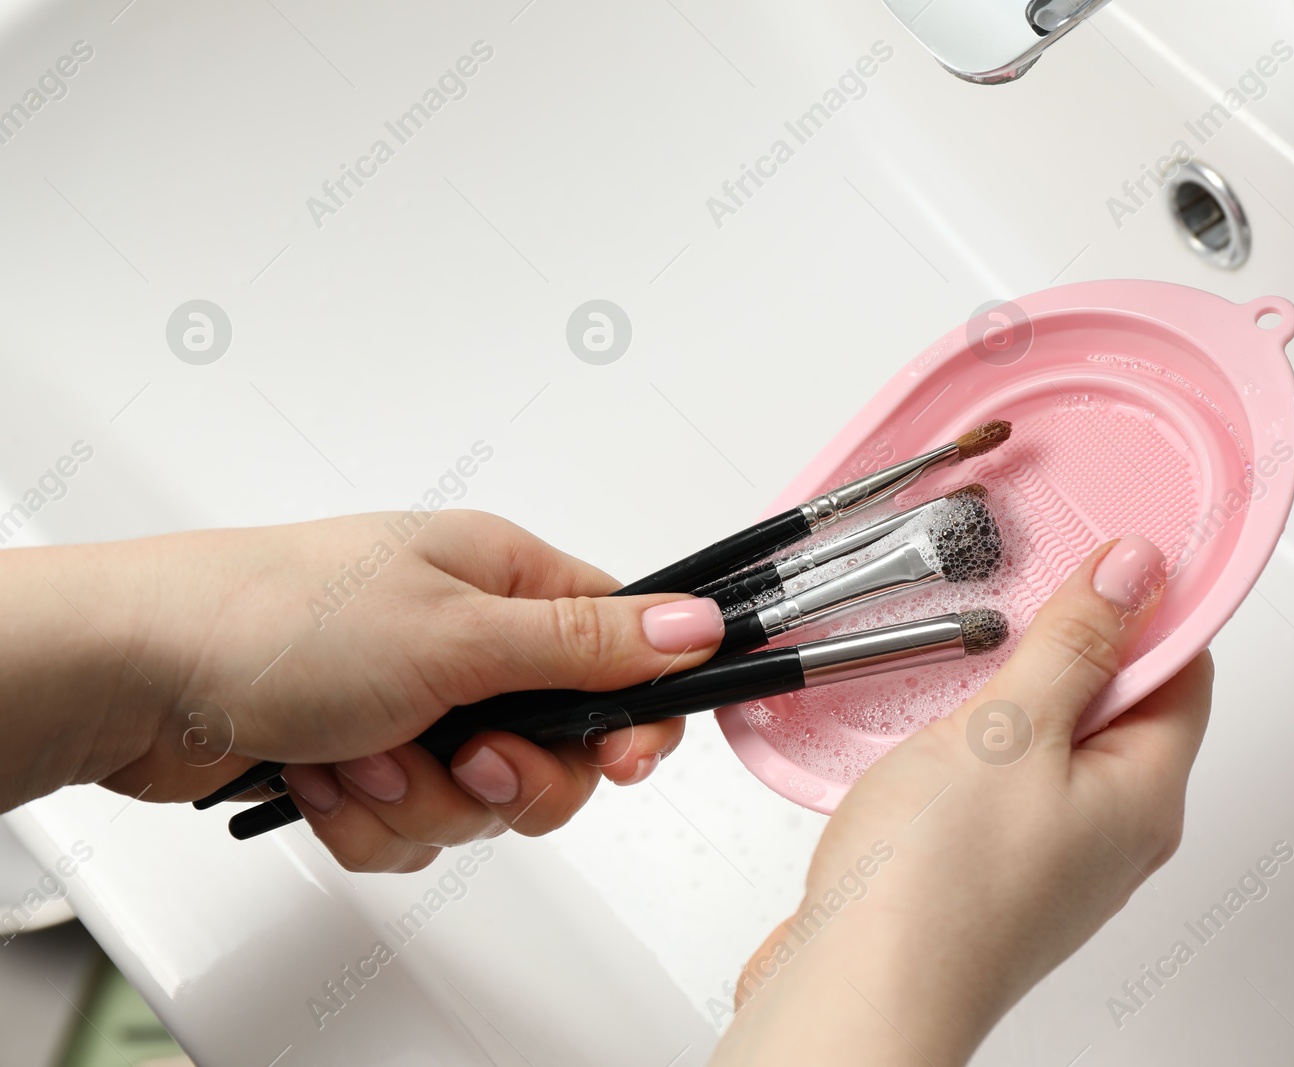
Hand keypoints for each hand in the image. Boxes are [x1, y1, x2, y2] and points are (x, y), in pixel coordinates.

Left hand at [0, 510, 726, 870]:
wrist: (137, 675)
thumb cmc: (279, 621)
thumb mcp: (457, 635)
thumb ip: (586, 644)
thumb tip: (696, 626)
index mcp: (504, 581)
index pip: (621, 647)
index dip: (633, 714)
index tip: (622, 759)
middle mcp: (467, 640)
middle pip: (559, 746)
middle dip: (508, 777)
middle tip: (462, 756)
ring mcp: (416, 702)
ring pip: (482, 798)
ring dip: (420, 797)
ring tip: (360, 754)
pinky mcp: (367, 757)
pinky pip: (415, 825)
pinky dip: (370, 816)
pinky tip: (323, 774)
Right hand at [712, 537, 1211, 1064]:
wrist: (852, 1000)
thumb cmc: (931, 895)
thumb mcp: (1010, 731)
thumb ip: (1075, 645)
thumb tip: (1136, 572)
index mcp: (1143, 797)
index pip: (1184, 669)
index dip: (1151, 600)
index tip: (1104, 546)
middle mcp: (1108, 834)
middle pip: (1116, 702)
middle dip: (1069, 638)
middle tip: (1019, 589)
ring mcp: (1045, 857)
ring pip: (1047, 740)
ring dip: (1009, 688)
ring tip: (961, 655)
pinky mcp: (984, 870)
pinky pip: (996, 781)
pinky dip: (969, 740)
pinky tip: (925, 726)